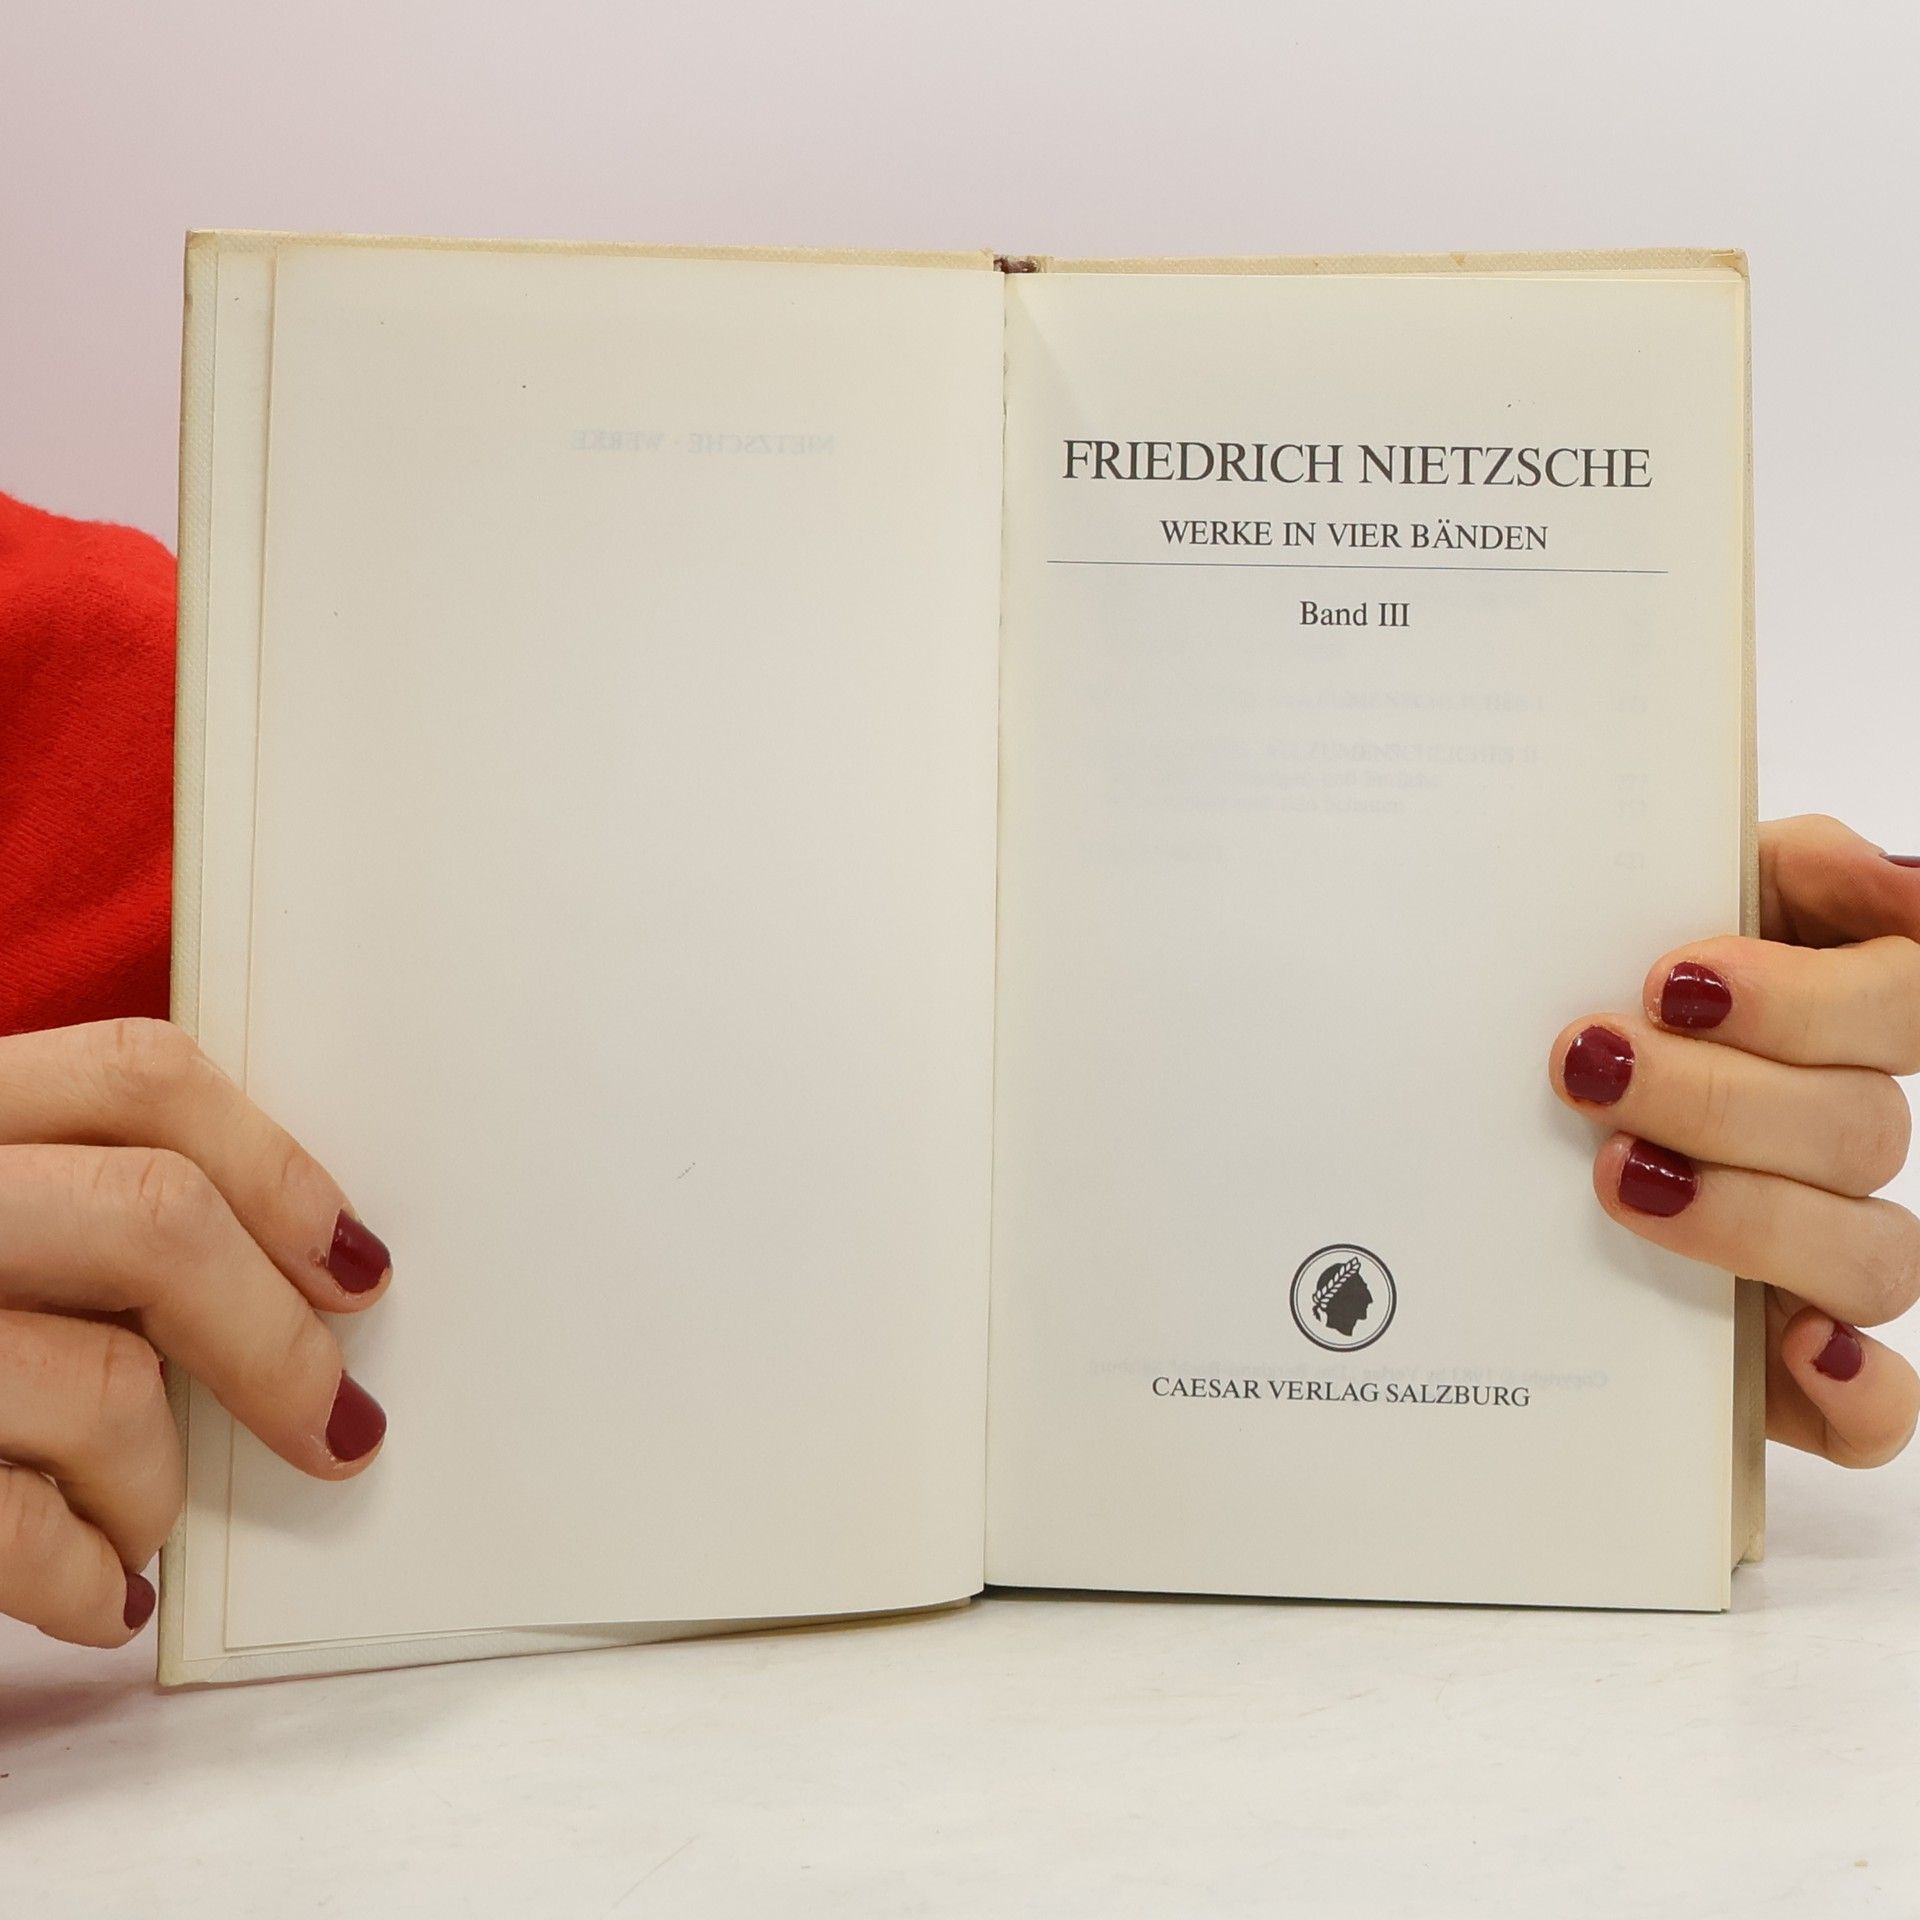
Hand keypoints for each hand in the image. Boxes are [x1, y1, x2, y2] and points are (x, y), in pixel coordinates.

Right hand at [0, 1019, 388, 1646]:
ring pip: (102, 1383)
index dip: (275, 1166)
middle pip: (153, 1219)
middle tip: (336, 1425)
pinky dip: (85, 1577)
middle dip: (277, 1342)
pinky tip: (99, 1595)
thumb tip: (293, 1274)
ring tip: (144, 1525)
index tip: (352, 1264)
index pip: (138, 1074)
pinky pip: (16, 1524)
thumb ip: (66, 1203)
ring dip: (159, 1481)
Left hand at [1550, 815, 1919, 1468]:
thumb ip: (1782, 866)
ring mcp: (1830, 1255)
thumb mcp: (1655, 900)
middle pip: (1862, 1130)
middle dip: (1718, 1098)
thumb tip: (1895, 882)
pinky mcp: (1790, 1364)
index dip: (1807, 999)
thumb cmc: (1585, 988)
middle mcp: (1848, 1137)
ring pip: (1874, 1258)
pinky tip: (1796, 1345)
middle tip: (1591, 1067)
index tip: (1676, 982)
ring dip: (1750, 1217)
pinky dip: (1855, 1389)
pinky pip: (1876, 1408)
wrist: (1485, 1100)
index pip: (1906, 999)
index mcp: (1840, 1019)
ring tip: (1617, 1176)